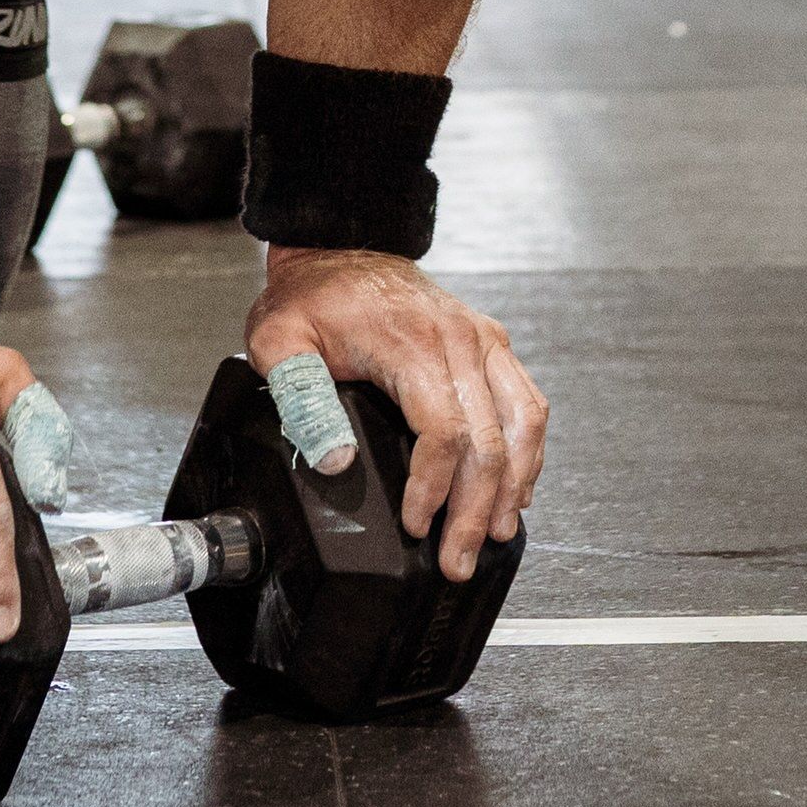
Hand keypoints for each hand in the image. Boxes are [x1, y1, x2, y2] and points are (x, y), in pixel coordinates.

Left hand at [244, 248, 544, 581]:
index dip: (435, 488)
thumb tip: (335, 458)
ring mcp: (482, 340)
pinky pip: (526, 401)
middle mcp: (461, 340)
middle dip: (477, 510)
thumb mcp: (278, 339)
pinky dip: (528, 450)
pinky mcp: (490, 344)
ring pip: (522, 423)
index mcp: (413, 343)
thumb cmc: (311, 296)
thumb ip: (300, 397)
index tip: (418, 526)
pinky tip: (515, 487)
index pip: (444, 430)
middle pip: (489, 440)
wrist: (341, 245)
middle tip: (459, 561)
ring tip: (495, 534)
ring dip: (514, 485)